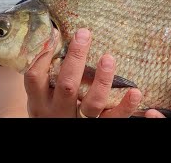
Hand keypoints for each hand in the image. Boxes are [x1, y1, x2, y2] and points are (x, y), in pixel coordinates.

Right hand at [24, 28, 141, 117]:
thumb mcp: (43, 95)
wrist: (58, 138)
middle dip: (76, 58)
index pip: (36, 76)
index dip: (43, 54)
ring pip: (92, 103)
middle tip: (84, 34)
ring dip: (102, 80)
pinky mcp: (98, 127)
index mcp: (40, 100)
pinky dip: (126, 106)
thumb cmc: (53, 109)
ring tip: (108, 58)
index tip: (55, 32)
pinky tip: (135, 92)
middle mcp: (57, 112)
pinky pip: (114, 118)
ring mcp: (78, 121)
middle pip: (67, 85)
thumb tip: (56, 32)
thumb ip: (50, 72)